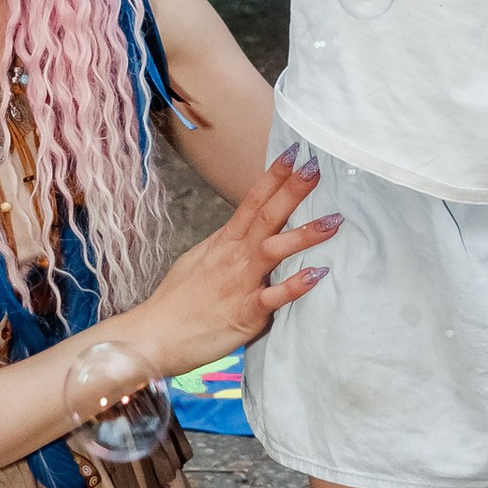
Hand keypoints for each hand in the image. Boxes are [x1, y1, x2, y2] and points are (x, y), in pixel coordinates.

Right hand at [138, 150, 335, 369]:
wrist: (154, 335)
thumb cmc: (177, 301)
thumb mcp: (200, 261)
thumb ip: (226, 245)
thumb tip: (243, 232)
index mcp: (224, 242)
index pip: (252, 202)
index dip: (273, 177)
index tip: (293, 153)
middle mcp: (233, 257)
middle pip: (267, 216)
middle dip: (293, 190)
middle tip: (316, 167)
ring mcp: (240, 283)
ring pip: (274, 250)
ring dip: (305, 234)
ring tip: (334, 221)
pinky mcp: (245, 312)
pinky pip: (275, 297)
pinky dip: (296, 285)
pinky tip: (318, 274)